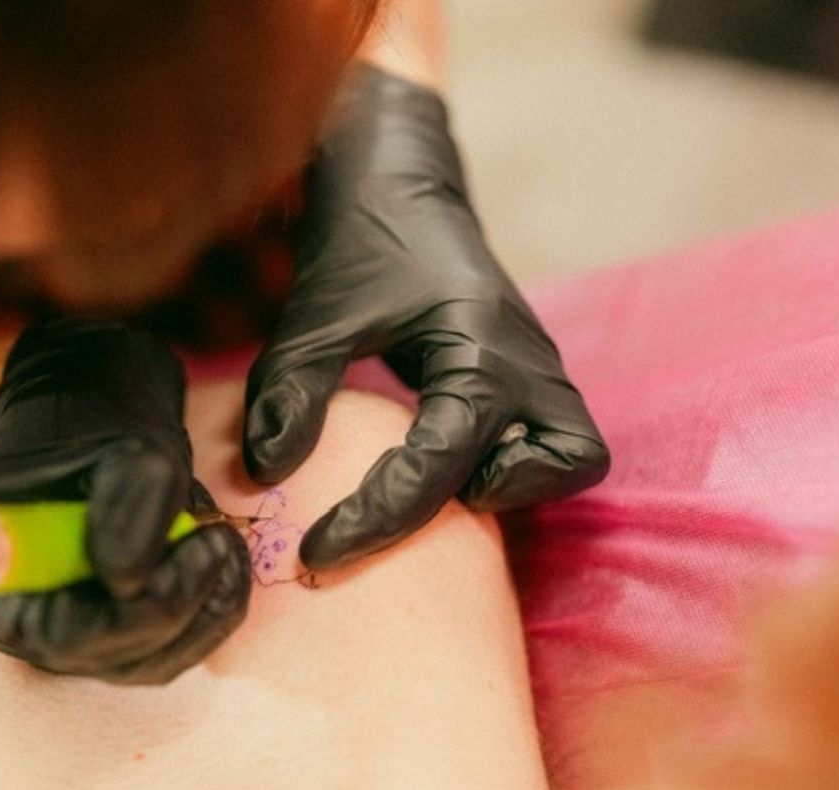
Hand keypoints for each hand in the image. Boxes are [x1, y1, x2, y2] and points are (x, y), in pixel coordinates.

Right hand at [0, 318, 250, 683]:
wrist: (99, 402)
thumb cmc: (97, 414)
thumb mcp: (125, 437)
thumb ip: (130, 500)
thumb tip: (129, 581)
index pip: (55, 633)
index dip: (128, 616)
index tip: (195, 557)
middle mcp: (18, 610)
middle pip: (103, 656)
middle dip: (177, 608)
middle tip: (221, 542)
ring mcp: (65, 622)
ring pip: (145, 660)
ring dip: (202, 611)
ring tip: (225, 541)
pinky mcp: (110, 623)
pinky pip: (167, 646)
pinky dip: (209, 611)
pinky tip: (225, 558)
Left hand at [244, 65, 609, 570]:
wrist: (402, 185)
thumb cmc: (360, 243)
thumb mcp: (314, 314)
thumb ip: (290, 389)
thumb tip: (267, 473)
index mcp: (477, 346)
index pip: (439, 463)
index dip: (376, 520)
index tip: (314, 555)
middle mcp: (529, 362)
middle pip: (532, 472)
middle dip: (445, 514)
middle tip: (364, 524)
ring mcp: (544, 368)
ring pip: (572, 458)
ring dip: (507, 488)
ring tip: (428, 485)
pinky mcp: (536, 376)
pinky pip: (560, 442)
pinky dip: (519, 467)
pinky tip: (451, 458)